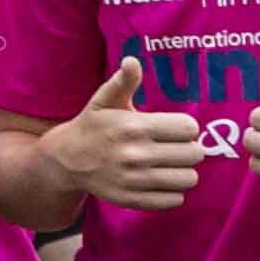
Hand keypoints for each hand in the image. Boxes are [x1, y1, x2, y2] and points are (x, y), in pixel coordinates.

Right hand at [39, 58, 203, 209]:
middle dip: (187, 149)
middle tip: (173, 148)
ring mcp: (135, 180)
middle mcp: (136, 154)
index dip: (186, 128)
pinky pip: (174, 200)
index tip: (174, 129)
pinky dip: (172, 192)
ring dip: (183, 171)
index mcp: (134, 127)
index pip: (190, 129)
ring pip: (189, 179)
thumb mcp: (104, 100)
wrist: (65, 160)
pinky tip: (160, 181)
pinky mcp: (133, 199)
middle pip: (194, 154)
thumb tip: (132, 61)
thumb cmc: (93, 126)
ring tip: (169, 165)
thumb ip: (123, 81)